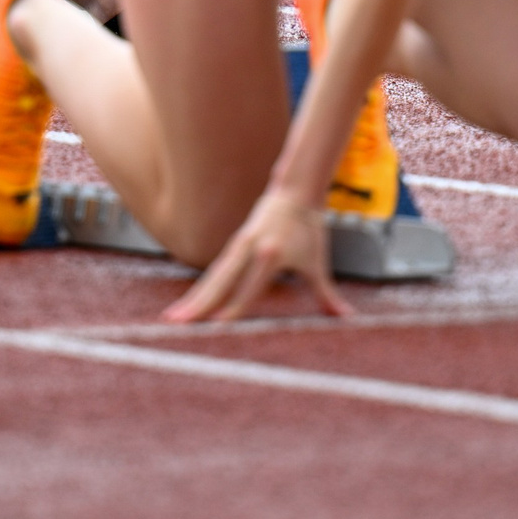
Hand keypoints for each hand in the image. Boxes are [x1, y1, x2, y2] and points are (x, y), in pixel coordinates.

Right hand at [162, 187, 350, 323]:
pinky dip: (201, 289)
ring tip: (171, 319)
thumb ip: (326, 293)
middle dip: (198, 305)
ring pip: (211, 278)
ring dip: (192, 299)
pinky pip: (215, 272)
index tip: (217, 327)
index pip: (248, 289)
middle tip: (175, 324)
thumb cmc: (308, 228)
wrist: (294, 192)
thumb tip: (346, 316)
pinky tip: (188, 306)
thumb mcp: (317, 261)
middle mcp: (249, 250)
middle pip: (219, 283)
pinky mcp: (234, 245)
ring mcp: (238, 246)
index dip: (233, 309)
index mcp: (271, 254)